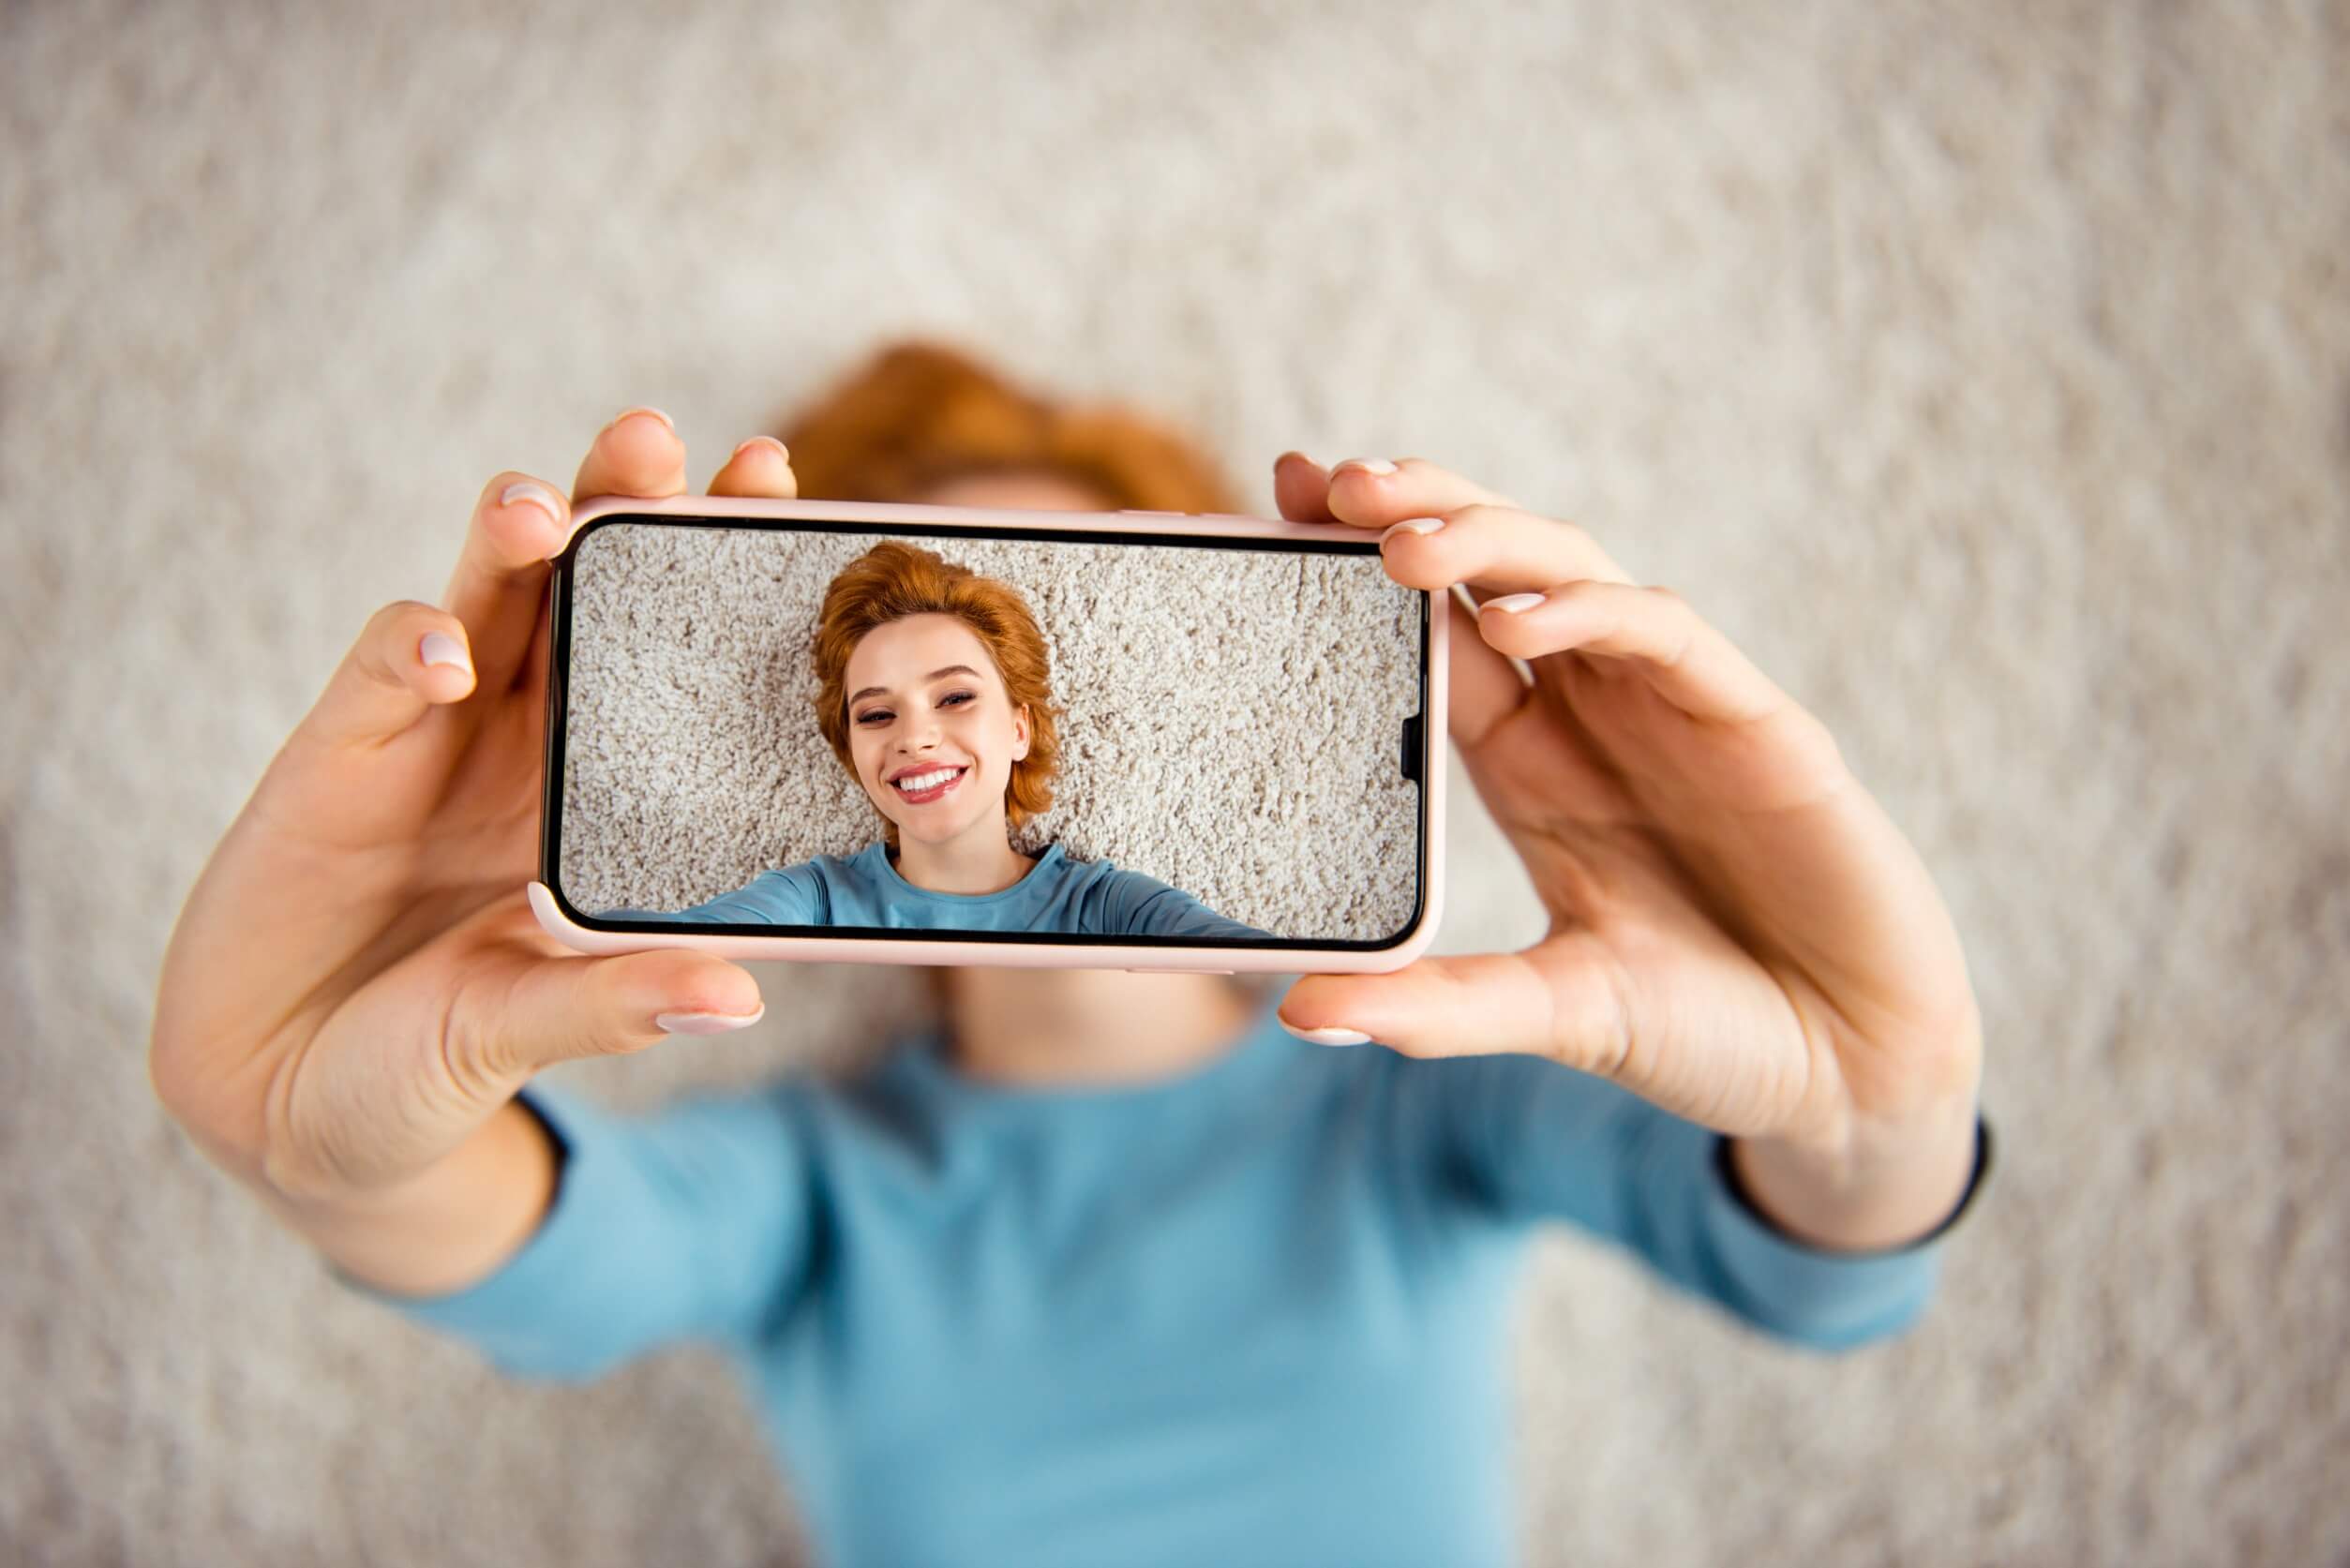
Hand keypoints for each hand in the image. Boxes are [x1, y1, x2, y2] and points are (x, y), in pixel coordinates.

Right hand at [150, 413, 794, 1202]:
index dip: (717, 566)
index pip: (675, 651)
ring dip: (515, 541)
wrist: (286, 1103)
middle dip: (619, 506)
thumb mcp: (528, 1027)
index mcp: (607, 786)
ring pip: (484, 600)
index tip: (778, 489)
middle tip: (657, 442)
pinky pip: (380, 673)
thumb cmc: (430, 1060)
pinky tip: (446, 656)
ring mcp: (432, 736)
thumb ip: (618, 1003)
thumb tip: (739, 993)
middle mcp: (528, 739)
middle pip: (585, 589)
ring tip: (549, 510)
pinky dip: (409, 650)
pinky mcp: (336, 757)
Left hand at [1268, 454, 1982, 1160]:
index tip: (1283, 499)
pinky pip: (1665, 636)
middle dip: (1416, 513)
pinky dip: (1591, 614)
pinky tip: (1515, 620)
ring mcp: (1674, 710)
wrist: (1854, 1078)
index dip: (1360, 563)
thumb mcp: (1555, 1016)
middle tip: (1326, 483)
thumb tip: (1299, 1012)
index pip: (1433, 633)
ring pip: (1573, 574)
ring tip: (1398, 543)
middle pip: (1494, 573)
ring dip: (1487, 541)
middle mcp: (1595, 718)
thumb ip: (1436, 1008)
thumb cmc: (1709, 1035)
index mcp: (1532, 765)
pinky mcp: (1756, 725)